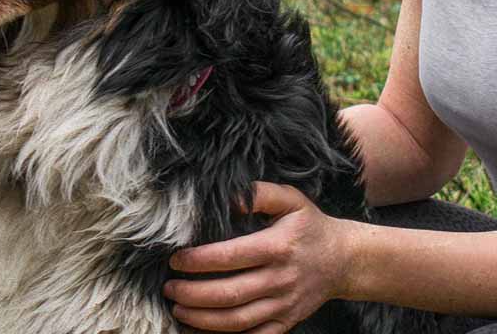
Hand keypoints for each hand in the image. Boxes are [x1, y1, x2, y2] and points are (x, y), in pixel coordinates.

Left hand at [164, 182, 359, 332]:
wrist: (345, 260)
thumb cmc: (309, 226)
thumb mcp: (290, 199)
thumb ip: (259, 193)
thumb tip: (230, 198)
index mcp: (277, 247)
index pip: (230, 257)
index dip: (198, 261)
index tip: (175, 260)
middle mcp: (281, 279)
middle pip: (230, 293)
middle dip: (193, 294)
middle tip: (169, 288)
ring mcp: (285, 305)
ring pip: (238, 320)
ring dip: (203, 319)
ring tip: (178, 310)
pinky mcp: (287, 322)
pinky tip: (201, 330)